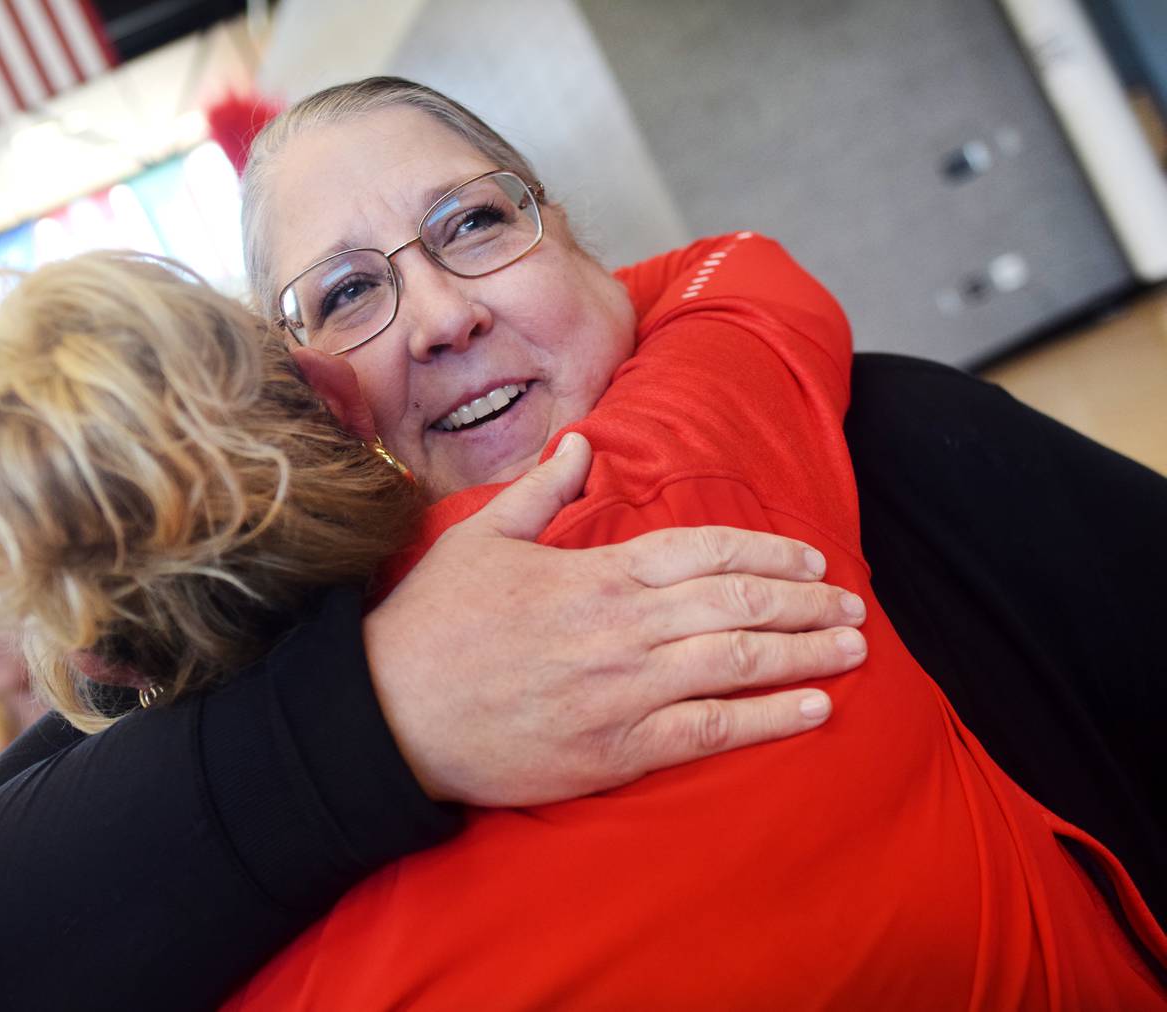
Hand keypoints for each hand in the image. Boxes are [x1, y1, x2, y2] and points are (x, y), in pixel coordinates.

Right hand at [362, 434, 866, 805]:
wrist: (389, 716)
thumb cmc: (431, 625)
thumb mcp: (479, 538)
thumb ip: (542, 491)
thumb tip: (585, 445)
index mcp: (595, 573)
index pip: (705, 550)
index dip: (768, 551)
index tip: (810, 558)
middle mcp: (623, 628)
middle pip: (738, 604)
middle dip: (805, 602)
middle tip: (853, 606)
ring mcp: (624, 691)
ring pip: (739, 663)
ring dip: (806, 652)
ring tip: (854, 649)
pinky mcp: (616, 750)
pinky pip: (710, 731)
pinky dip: (769, 718)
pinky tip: (815, 708)